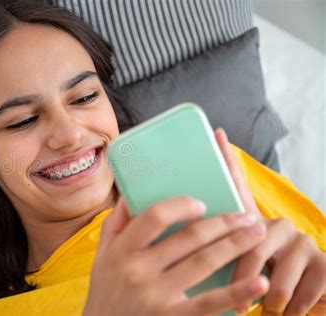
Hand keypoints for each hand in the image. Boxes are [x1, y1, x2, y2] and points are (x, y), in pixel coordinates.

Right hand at [83, 196, 268, 315]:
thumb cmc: (105, 294)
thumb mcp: (101, 257)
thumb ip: (115, 225)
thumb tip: (131, 195)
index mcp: (120, 251)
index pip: (154, 216)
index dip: (182, 206)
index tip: (202, 204)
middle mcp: (137, 271)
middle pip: (188, 238)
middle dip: (224, 223)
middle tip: (248, 216)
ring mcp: (156, 297)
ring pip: (203, 262)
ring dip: (236, 246)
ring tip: (257, 234)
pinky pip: (208, 303)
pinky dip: (236, 292)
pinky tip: (259, 282)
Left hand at [215, 128, 325, 313]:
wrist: (312, 297)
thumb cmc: (265, 283)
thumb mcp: (242, 266)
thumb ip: (218, 252)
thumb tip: (187, 247)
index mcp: (252, 224)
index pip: (237, 188)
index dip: (228, 162)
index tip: (217, 134)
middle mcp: (277, 224)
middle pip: (250, 246)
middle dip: (242, 277)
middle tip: (236, 301)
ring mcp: (301, 241)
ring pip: (275, 277)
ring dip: (269, 301)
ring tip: (266, 308)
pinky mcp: (324, 262)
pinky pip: (299, 294)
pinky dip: (292, 310)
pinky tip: (289, 311)